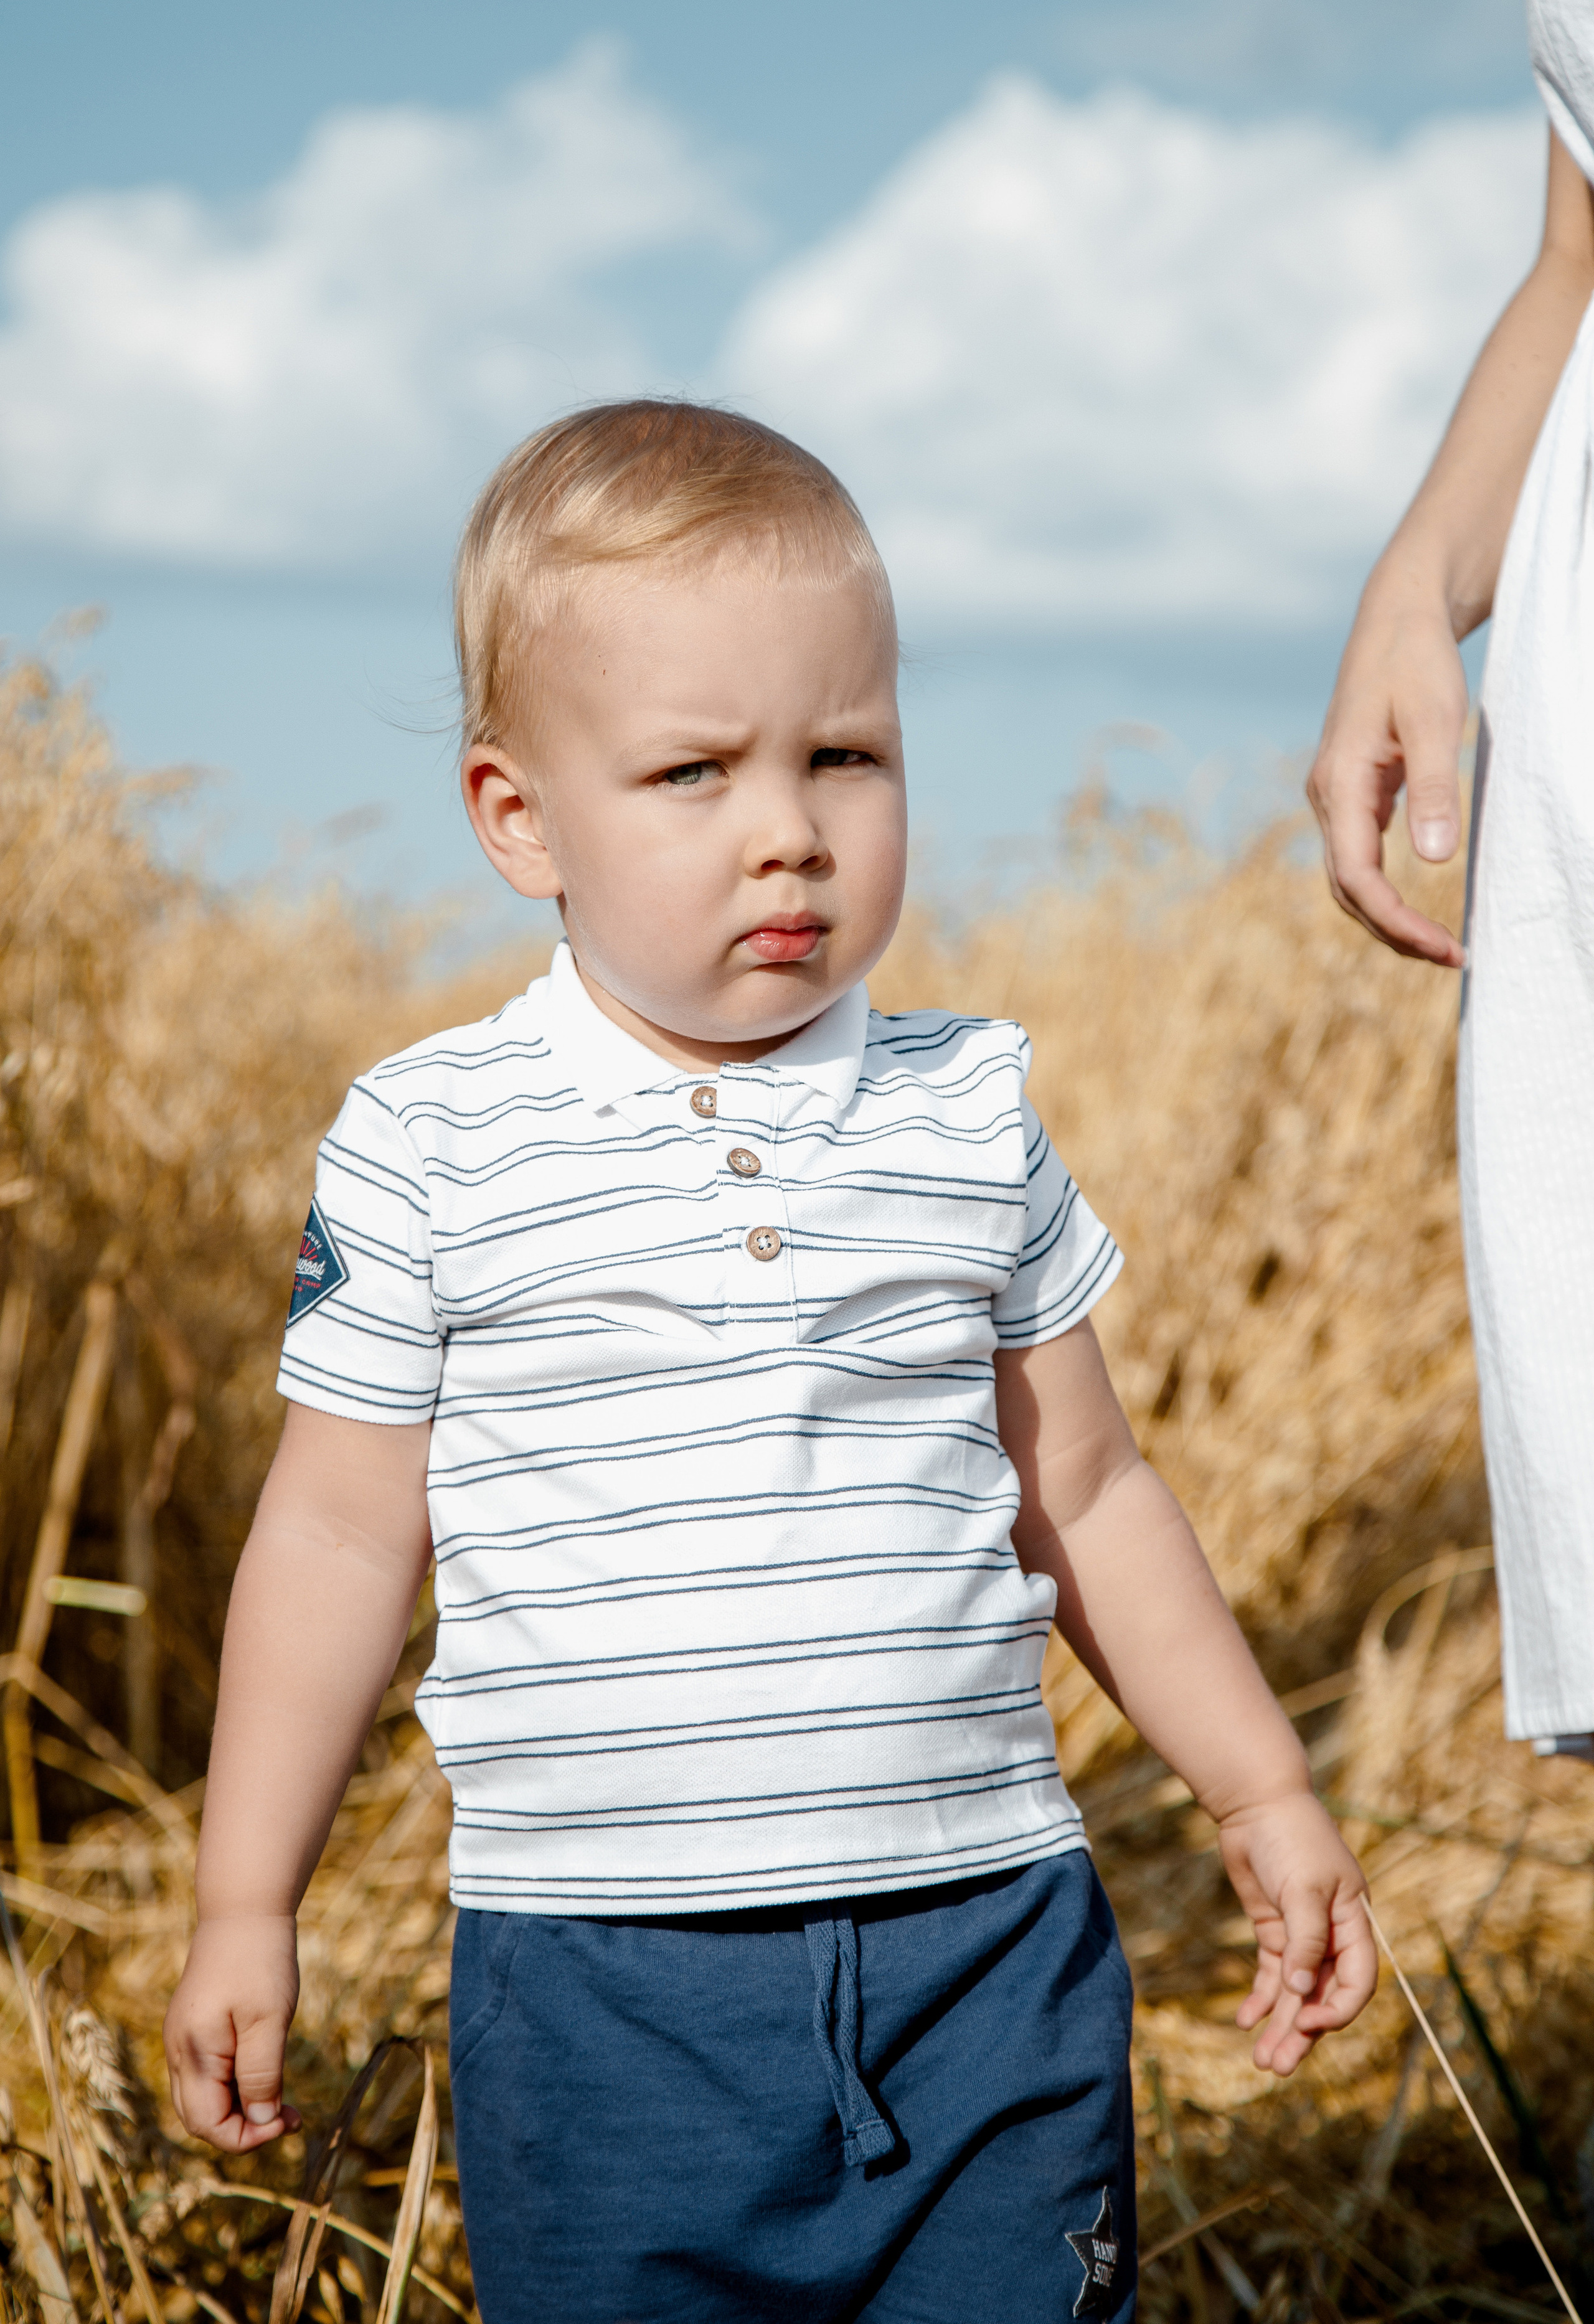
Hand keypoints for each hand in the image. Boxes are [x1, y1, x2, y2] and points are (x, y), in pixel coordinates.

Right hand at [164, 1914, 303, 2150]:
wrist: (243, 1908)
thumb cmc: (259, 1960)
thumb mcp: (269, 2020)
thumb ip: (262, 2075)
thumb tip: (262, 2122)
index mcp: (194, 2053)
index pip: (206, 2125)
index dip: (246, 2137)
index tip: (286, 2121)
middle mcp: (180, 2052)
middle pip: (200, 2118)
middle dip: (244, 2128)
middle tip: (291, 2116)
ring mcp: (184, 2039)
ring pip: (204, 2098)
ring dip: (242, 2108)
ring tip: (285, 2100)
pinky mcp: (195, 2027)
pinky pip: (209, 2074)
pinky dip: (236, 2085)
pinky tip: (266, 2072)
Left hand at [1218, 1791, 1376, 2075]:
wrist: (1256, 1803)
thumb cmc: (1291, 1837)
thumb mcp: (1304, 1887)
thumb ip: (1305, 1939)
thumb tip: (1300, 1991)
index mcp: (1353, 1924)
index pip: (1357, 1982)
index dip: (1336, 2009)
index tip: (1305, 2022)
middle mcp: (1331, 1935)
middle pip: (1321, 1996)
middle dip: (1302, 2034)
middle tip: (1276, 2066)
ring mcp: (1301, 1934)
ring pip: (1295, 1992)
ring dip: (1281, 2025)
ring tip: (1262, 2060)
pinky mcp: (1274, 1928)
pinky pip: (1272, 1973)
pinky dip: (1261, 1998)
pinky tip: (1245, 2020)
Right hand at [1306, 589, 1467, 968]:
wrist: (1396, 618)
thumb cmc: (1417, 662)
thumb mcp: (1435, 720)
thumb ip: (1434, 789)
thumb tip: (1434, 861)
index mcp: (1339, 784)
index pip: (1356, 877)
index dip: (1396, 920)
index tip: (1443, 947)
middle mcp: (1326, 798)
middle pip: (1348, 891)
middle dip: (1395, 932)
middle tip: (1453, 957)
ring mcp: (1335, 797)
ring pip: (1351, 879)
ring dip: (1389, 917)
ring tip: (1439, 943)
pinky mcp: (1353, 792)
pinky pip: (1360, 857)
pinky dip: (1386, 891)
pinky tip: (1419, 906)